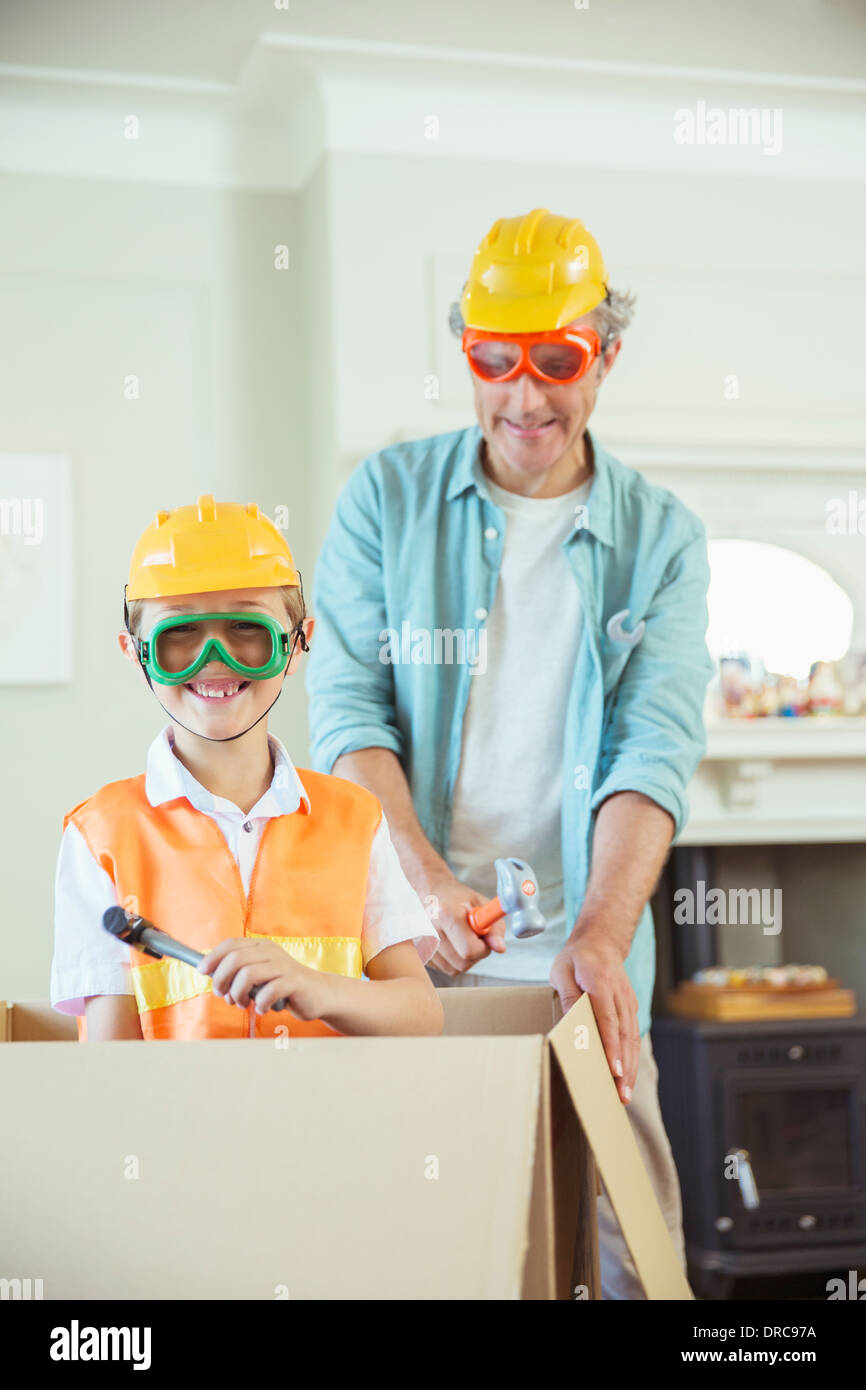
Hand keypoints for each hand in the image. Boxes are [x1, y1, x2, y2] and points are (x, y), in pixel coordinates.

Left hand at [197, 938, 325, 1020]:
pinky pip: (269, 991)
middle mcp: (270, 952)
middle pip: (235, 959)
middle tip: (224, 995)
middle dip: (222, 979)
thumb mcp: (258, 977)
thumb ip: (237, 977)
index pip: (230, 944)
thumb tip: (215, 982)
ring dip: (239, 993)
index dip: (213, 957)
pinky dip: (261, 1003)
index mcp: (260, 947)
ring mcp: (283, 966)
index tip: (202, 971)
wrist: (318, 994)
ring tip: (243, 1003)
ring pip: (248, 974)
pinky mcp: (294, 982)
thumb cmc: (282, 986)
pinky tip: (263, 1008)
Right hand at [423, 870, 506, 975]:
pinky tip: (450, 942)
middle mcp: (430, 931)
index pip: (470, 950)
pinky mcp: (420, 953)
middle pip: (462, 963)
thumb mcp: (481, 904)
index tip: (483, 934)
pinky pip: (444, 968)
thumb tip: (500, 948)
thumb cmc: (457, 898)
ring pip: (454, 969)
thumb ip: (495, 927)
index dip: (483, 946)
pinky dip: (452, 959)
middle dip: (475, 953)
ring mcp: (421, 944)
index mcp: (446, 915)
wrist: (431, 892)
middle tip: (473, 935)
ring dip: (464, 957)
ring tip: (460, 937)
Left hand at [549, 930, 639, 1104]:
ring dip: (631, 1067)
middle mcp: (619, 993)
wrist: (602, 941)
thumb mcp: (561, 970)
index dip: (611, 1046)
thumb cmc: (576, 958)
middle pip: (624, 1035)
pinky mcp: (631, 1007)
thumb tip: (572, 1024)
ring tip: (626, 1094)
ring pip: (632, 1037)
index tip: (614, 1070)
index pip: (607, 1019)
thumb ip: (568, 995)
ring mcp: (628, 1000)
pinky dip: (631, 1056)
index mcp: (601, 982)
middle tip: (621, 1095)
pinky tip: (628, 1076)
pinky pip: (633, 1033)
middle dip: (625, 1068)